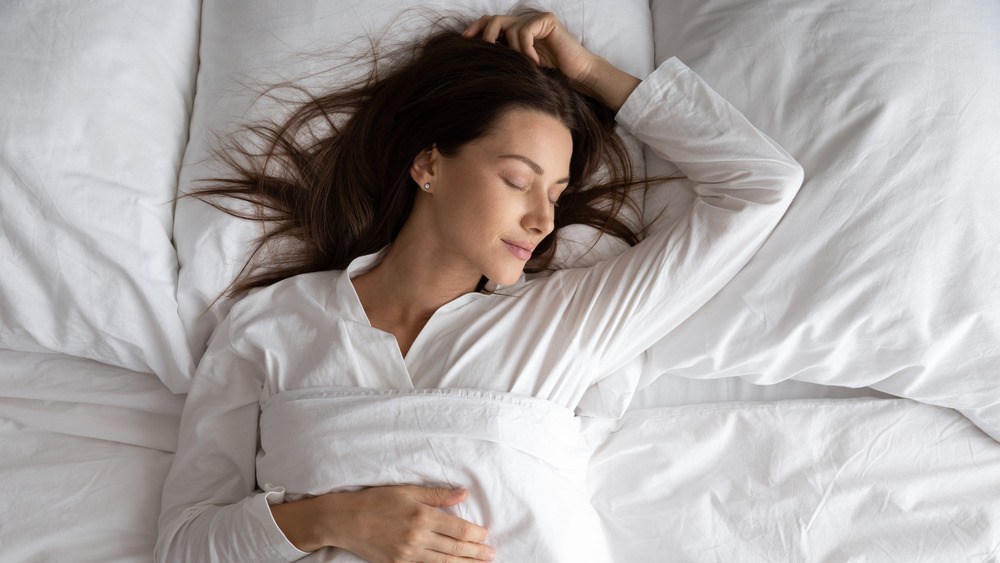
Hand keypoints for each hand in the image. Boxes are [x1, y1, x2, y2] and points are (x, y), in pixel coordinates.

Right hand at [272, 485, 494, 561]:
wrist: (344, 520)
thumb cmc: (375, 500)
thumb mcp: (407, 490)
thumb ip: (437, 494)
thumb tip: (463, 493)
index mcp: (422, 516)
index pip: (458, 529)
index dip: (476, 534)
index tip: (486, 535)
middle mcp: (417, 537)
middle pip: (455, 548)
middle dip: (476, 552)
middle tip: (492, 554)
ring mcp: (407, 554)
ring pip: (443, 562)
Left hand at [462, 12, 596, 83]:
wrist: (578, 76)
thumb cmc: (552, 76)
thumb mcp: (521, 68)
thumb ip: (504, 58)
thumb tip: (478, 59)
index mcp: (516, 32)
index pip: (490, 22)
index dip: (476, 28)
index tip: (464, 40)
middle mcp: (524, 22)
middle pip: (495, 19)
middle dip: (485, 34)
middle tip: (484, 49)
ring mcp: (536, 19)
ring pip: (510, 28)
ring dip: (514, 51)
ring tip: (526, 65)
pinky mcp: (547, 20)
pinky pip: (525, 31)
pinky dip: (526, 49)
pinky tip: (536, 62)